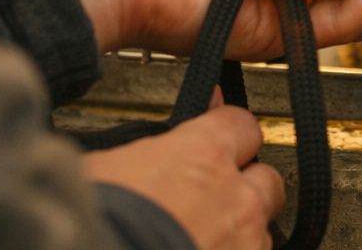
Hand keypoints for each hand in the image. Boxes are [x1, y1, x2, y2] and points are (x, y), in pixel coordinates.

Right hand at [85, 105, 280, 249]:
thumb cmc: (93, 220)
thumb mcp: (104, 167)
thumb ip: (143, 154)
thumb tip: (143, 154)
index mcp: (203, 154)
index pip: (241, 124)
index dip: (228, 132)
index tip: (218, 135)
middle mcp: (235, 197)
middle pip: (267, 179)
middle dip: (247, 187)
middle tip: (216, 198)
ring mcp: (243, 245)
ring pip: (262, 232)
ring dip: (240, 235)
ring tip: (203, 240)